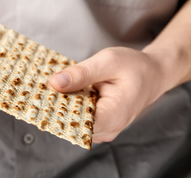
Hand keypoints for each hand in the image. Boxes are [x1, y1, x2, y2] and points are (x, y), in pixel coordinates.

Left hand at [49, 47, 166, 142]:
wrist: (152, 74)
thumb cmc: (134, 67)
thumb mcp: (107, 61)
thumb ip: (81, 73)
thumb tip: (55, 82)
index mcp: (112, 116)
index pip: (75, 123)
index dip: (54, 110)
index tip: (39, 96)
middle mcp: (107, 129)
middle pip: (71, 124)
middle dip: (54, 106)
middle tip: (38, 88)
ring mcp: (103, 129)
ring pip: (72, 122)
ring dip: (60, 106)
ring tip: (50, 88)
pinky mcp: (98, 124)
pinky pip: (78, 118)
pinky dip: (69, 105)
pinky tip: (62, 92)